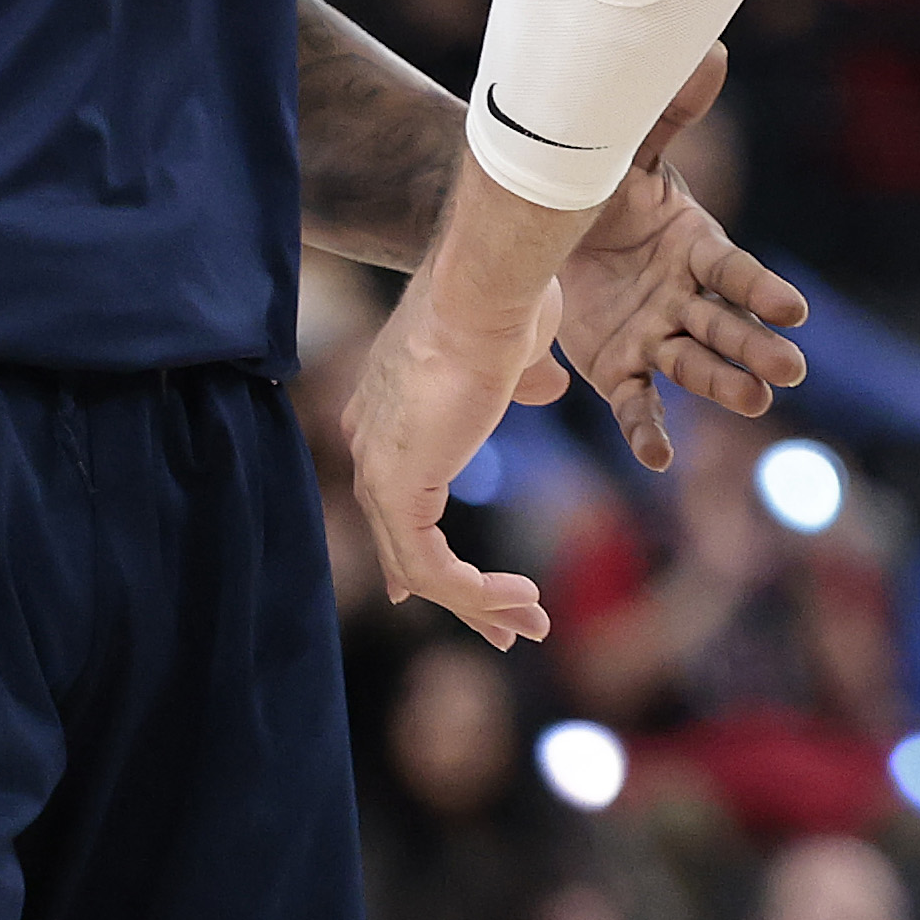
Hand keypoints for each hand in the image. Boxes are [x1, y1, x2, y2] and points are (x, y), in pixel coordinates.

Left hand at [348, 258, 557, 646]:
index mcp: (388, 411)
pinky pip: (432, 569)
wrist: (484, 291)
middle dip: (461, 595)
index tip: (447, 591)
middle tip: (507, 628)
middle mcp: (370, 445)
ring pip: (420, 569)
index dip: (419, 552)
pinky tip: (519, 597)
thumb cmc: (504, 303)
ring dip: (479, 603)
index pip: (394, 499)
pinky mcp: (397, 491)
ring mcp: (378, 471)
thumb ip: (523, 380)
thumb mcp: (516, 353)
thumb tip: (549, 387)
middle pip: (404, 543)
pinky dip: (476, 593)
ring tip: (531, 622)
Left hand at [543, 49, 810, 470]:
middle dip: (756, 347)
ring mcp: (654, 335)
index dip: (762, 291)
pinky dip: (647, 430)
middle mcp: (685, 297)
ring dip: (721, 384)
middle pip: (726, 325)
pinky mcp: (619, 367)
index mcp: (697, 246)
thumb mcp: (631, 155)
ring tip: (752, 403)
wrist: (542, 228)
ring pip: (693, 365)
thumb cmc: (599, 189)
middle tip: (790, 370)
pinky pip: (637, 403)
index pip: (736, 272)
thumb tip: (711, 50)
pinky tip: (657, 459)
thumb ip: (670, 113)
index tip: (793, 311)